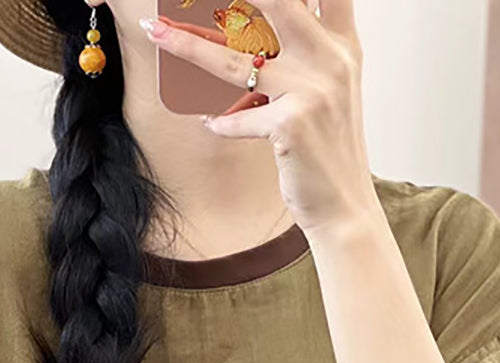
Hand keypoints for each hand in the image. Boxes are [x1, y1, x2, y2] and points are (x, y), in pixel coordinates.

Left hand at [139, 0, 379, 235]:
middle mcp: (330, 60)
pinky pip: (236, 118)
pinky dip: (220, 122)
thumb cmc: (327, 148)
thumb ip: (306, 51)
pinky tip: (211, 122)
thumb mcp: (329, 90)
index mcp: (342, 45)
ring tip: (155, 33)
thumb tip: (249, 28)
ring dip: (187, 46)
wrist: (344, 205)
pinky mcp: (290, 124)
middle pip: (276, 2)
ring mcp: (311, 90)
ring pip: (234, 62)